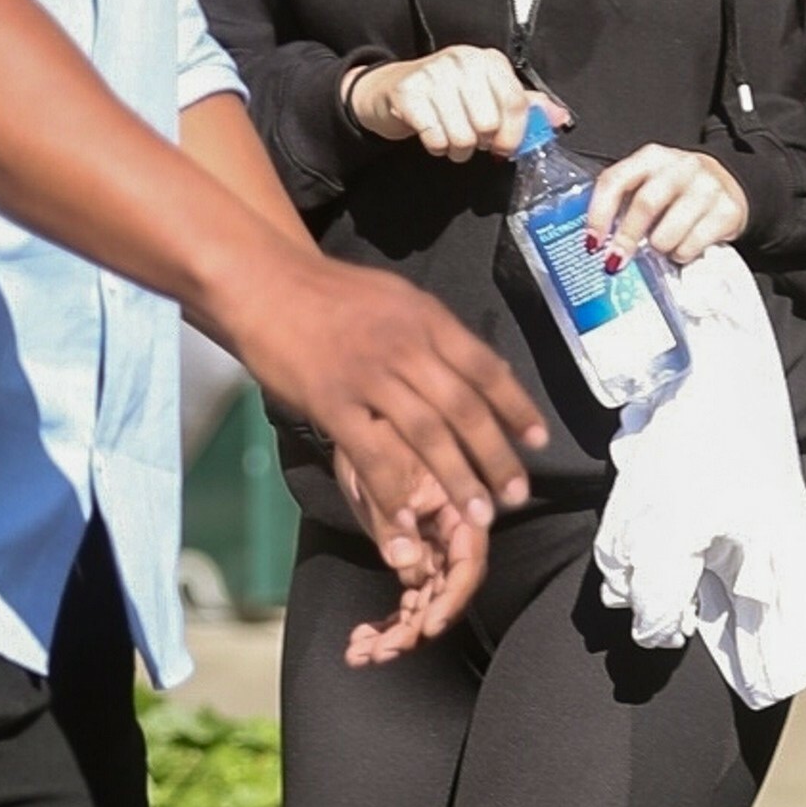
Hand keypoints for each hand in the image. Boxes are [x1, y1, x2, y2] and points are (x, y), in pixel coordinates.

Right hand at [219, 243, 545, 538]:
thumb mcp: (397, 297)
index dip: (517, 408)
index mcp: (428, 318)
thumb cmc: (332, 293)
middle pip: (464, 409)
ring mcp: (369, 375)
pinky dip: (394, 493)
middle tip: (515, 497)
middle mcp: (406, 346)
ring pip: (428, 436)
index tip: (539, 442)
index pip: (486, 368)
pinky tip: (409, 522)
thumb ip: (436, 333)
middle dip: (496, 458)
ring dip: (458, 481)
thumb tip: (481, 367)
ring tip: (479, 517)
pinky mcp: (332, 402)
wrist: (266, 284)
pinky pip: (372, 455)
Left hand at [334, 450, 488, 663]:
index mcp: (458, 505)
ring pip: (423, 604)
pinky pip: (405, 600)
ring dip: (396, 634)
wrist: (354, 414)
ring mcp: (430, 547)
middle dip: (415, 628)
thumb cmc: (369, 431)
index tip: (426, 627)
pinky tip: (358, 645)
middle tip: (381, 652)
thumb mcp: (376, 465)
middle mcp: (450, 533)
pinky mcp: (408, 555)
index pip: (468, 563)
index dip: (450, 599)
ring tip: (362, 654)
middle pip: (445, 593)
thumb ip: (395, 514)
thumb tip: (408, 566)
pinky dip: (385, 625)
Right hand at [346, 46, 569, 162]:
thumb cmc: (446, 97)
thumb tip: (560, 117)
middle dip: (480, 143)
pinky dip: (435, 146)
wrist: (390, 90)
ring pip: (463, 135)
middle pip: (489, 124)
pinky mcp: (408, 92)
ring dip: (457, 149)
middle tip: (469, 137)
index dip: (513, 135)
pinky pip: (435, 138)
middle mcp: (463, 60)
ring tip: (450, 138)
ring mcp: (433, 74)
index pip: (516, 103)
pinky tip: (431, 135)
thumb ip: (524, 107)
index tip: (504, 149)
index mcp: (488, 60)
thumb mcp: (487, 95)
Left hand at [586, 144, 748, 266]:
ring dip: (658, 248)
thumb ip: (624, 203)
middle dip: (626, 238)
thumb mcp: (650, 183)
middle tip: (616, 262)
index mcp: (652, 157)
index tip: (592, 242)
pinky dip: (682, 253)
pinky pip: (694, 243)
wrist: (730, 183)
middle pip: (645, 204)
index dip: (599, 213)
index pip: (616, 180)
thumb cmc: (678, 189)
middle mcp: (681, 166)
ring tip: (659, 248)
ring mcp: (707, 186)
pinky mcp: (728, 210)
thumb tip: (598, 243)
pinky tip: (681, 249)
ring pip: (670, 230)